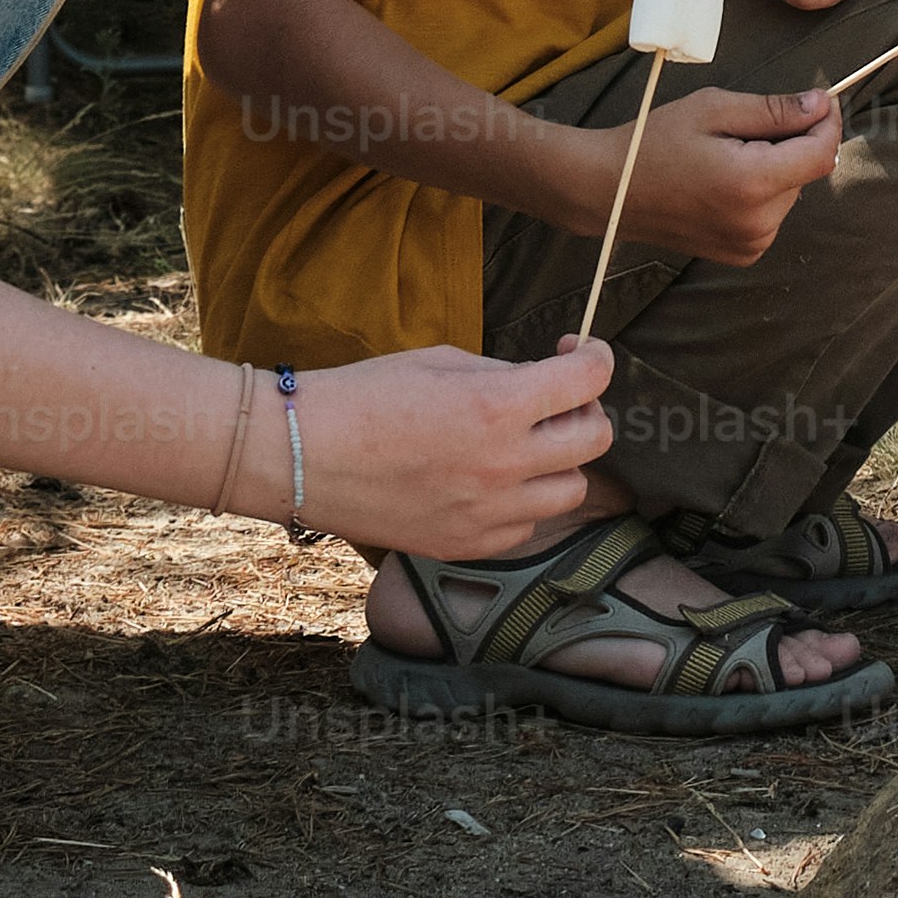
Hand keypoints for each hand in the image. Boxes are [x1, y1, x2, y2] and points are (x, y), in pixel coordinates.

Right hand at [280, 335, 613, 557]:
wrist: (301, 455)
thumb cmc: (362, 396)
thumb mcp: (440, 361)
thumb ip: (504, 375)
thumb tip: (543, 384)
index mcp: (498, 407)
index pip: (589, 380)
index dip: (596, 356)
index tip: (581, 352)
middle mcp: (504, 465)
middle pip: (595, 439)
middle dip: (584, 409)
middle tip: (556, 400)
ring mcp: (488, 513)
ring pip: (571, 491)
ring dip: (559, 462)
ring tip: (524, 445)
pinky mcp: (466, 545)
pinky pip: (526, 526)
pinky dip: (523, 502)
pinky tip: (492, 481)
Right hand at [616, 82, 839, 264]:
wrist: (611, 191)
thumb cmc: (655, 142)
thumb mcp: (714, 109)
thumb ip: (775, 110)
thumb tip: (821, 106)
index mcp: (752, 183)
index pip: (821, 154)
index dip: (827, 123)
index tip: (819, 101)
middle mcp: (759, 222)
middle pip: (805, 171)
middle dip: (791, 143)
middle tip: (744, 128)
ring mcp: (752, 243)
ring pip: (791, 191)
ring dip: (775, 167)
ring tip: (727, 155)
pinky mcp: (744, 253)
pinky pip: (772, 212)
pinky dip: (761, 191)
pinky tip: (724, 181)